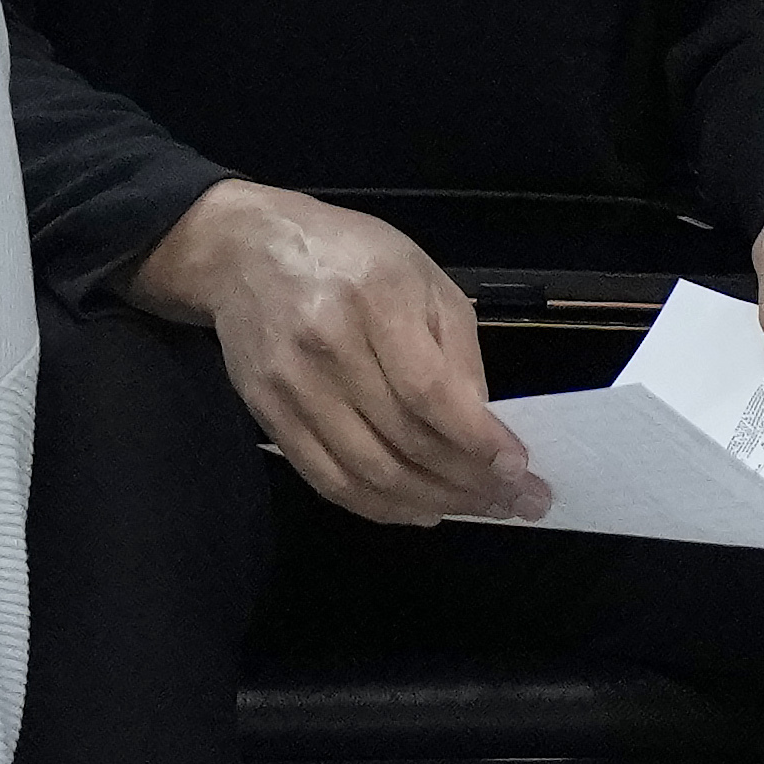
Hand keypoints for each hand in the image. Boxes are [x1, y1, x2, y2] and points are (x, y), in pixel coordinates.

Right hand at [132, 178, 542, 526]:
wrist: (244, 252)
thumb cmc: (349, 255)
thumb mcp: (423, 278)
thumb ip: (456, 349)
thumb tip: (481, 426)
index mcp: (374, 302)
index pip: (428, 392)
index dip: (477, 440)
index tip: (518, 470)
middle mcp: (326, 349)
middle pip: (403, 440)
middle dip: (470, 481)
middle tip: (519, 502)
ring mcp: (290, 387)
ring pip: (367, 471)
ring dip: (431, 502)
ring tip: (478, 509)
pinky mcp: (267, 414)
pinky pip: (326, 479)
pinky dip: (378, 506)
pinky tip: (419, 511)